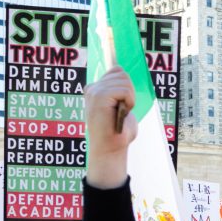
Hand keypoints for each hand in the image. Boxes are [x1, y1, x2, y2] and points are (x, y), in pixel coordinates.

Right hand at [84, 67, 136, 188]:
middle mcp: (92, 88)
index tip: (123, 105)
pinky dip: (129, 102)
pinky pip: (124, 90)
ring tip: (120, 113)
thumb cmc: (118, 132)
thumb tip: (121, 71)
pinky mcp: (99, 96)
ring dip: (129, 98)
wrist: (111, 149)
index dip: (126, 87)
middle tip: (122, 110)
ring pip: (124, 80)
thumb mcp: (120, 107)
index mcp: (95, 90)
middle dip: (129, 92)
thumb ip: (119, 90)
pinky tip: (121, 113)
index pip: (117, 71)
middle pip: (121, 73)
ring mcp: (94, 91)